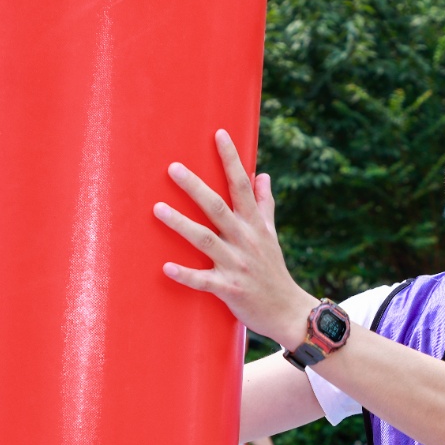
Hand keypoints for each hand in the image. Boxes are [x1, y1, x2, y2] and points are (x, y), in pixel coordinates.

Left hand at [153, 129, 315, 346]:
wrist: (288, 311)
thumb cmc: (274, 271)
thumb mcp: (271, 235)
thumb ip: (264, 204)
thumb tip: (262, 175)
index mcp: (255, 226)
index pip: (242, 186)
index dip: (231, 160)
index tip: (218, 133)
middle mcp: (246, 241)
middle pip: (218, 208)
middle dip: (195, 187)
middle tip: (173, 167)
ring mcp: (237, 265)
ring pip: (206, 240)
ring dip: (181, 224)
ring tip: (157, 209)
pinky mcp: (230, 289)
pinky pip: (204, 281)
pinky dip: (186, 275)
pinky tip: (166, 267)